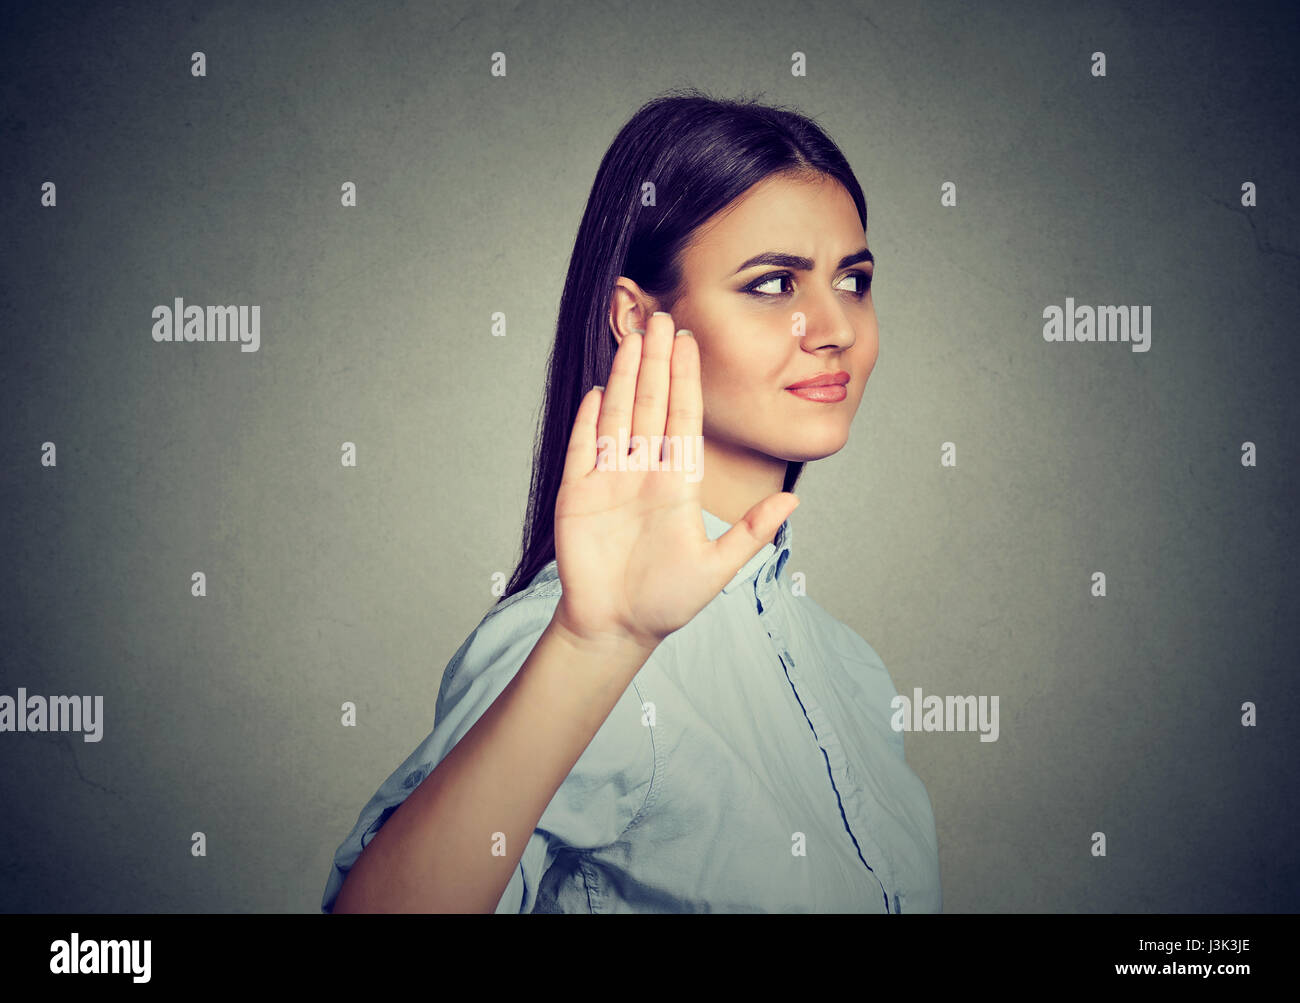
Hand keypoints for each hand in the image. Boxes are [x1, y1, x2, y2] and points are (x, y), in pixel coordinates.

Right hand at [551, 310, 798, 652]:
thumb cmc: (667, 602)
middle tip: (661, 318)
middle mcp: (644, 473)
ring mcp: (609, 481)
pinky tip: (598, 390)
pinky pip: (583, 447)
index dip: (686, 380)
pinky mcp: (576, 494)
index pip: (683, 419)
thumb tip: (794, 501)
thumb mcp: (717, 569)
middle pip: (651, 406)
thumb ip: (751, 532)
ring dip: (624, 378)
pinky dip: (589, 420)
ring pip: (619, 417)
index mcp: (678, 483)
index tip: (690, 342)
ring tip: (632, 338)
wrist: (616, 628)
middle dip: (656, 362)